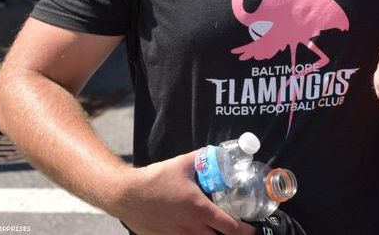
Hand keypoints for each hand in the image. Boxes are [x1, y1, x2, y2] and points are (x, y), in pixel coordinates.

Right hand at [114, 150, 255, 234]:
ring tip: (217, 231)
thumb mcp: (183, 164)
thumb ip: (202, 157)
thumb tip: (216, 152)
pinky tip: (194, 231)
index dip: (245, 231)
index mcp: (200, 211)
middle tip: (237, 230)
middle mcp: (191, 228)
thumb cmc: (154, 179)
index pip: (231, 228)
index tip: (252, 229)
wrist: (126, 195)